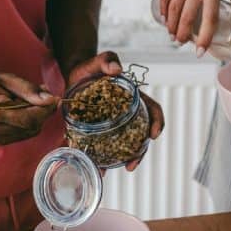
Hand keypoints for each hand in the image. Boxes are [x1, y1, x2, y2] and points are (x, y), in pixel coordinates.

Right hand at [0, 69, 57, 144]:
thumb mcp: (4, 78)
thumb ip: (28, 89)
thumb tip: (50, 98)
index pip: (31, 118)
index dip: (47, 109)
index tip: (54, 97)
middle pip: (32, 127)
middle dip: (42, 112)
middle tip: (41, 95)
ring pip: (28, 133)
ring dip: (35, 118)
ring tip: (28, 101)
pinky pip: (20, 135)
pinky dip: (26, 124)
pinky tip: (19, 110)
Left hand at [66, 51, 164, 171]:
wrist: (73, 76)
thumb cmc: (90, 67)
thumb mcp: (99, 61)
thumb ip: (107, 60)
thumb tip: (116, 69)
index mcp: (133, 97)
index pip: (152, 109)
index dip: (157, 122)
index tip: (153, 135)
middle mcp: (127, 114)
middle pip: (141, 134)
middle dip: (140, 151)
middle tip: (132, 165)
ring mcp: (113, 124)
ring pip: (125, 144)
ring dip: (123, 159)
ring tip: (113, 170)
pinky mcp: (98, 131)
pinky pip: (105, 146)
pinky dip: (103, 158)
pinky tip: (98, 167)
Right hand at [159, 0, 230, 52]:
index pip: (209, 18)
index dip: (205, 37)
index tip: (200, 51)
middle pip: (187, 17)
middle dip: (184, 34)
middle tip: (183, 43)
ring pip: (174, 8)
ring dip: (172, 25)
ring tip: (174, 35)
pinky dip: (164, 9)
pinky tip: (166, 19)